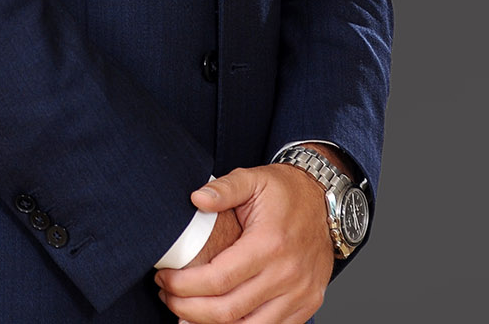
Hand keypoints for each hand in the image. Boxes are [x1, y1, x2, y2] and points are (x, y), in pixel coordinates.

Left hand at [155, 165, 332, 323]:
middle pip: (229, 310)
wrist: (324, 201)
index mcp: (269, 243)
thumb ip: (223, 189)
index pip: (219, 278)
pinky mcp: (307, 304)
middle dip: (189, 310)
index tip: (164, 279)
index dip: (185, 285)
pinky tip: (219, 323)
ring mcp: (300, 294)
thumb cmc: (284, 191)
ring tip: (185, 316)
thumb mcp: (253, 179)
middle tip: (167, 298)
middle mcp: (287, 274)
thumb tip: (195, 198)